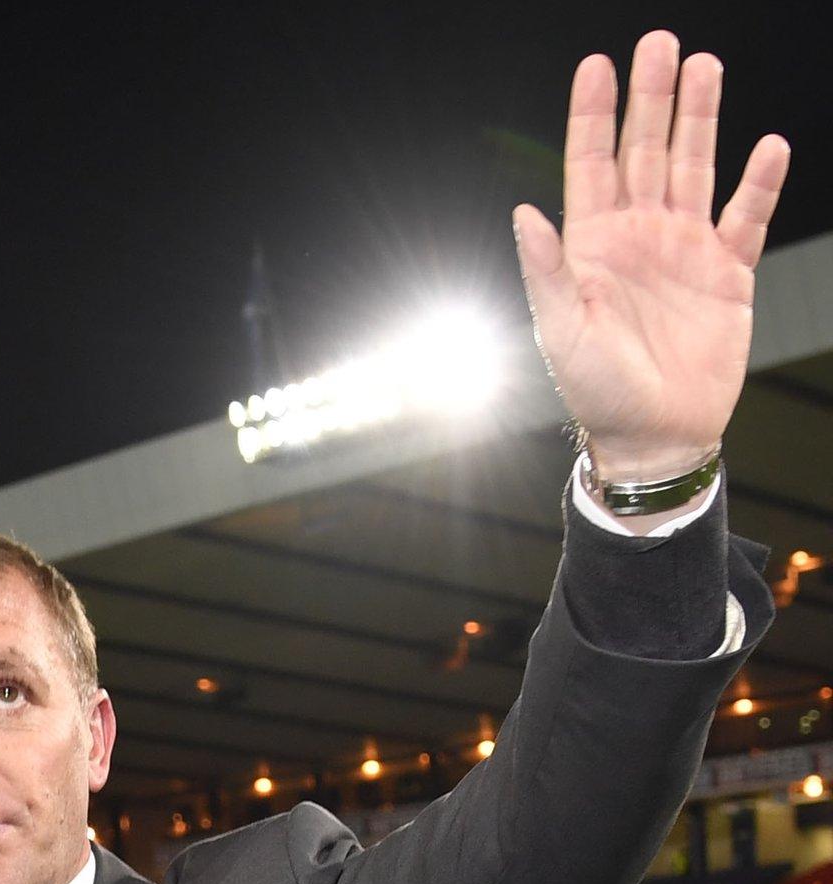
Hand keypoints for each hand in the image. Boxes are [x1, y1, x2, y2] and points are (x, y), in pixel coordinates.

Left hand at [513, 30, 789, 480]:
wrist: (652, 433)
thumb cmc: (595, 388)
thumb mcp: (560, 329)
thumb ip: (544, 269)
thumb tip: (523, 212)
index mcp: (591, 242)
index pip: (589, 161)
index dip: (593, 113)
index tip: (598, 63)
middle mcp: (637, 234)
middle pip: (646, 149)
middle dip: (652, 97)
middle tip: (660, 42)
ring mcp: (683, 248)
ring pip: (695, 167)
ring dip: (701, 118)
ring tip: (705, 66)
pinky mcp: (727, 273)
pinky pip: (747, 217)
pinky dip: (759, 182)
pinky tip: (767, 145)